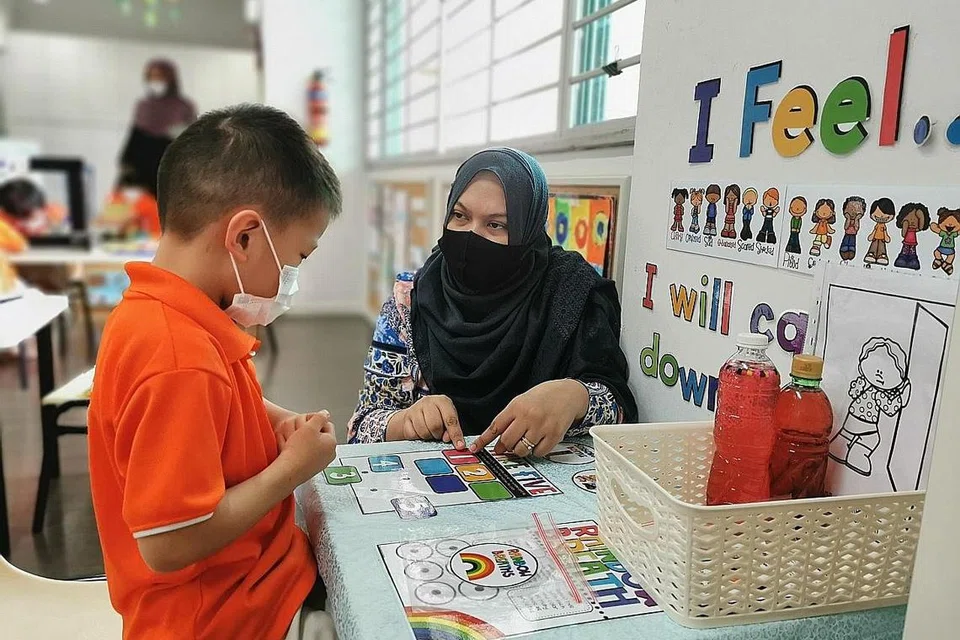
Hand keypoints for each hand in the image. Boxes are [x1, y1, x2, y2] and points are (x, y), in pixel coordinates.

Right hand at [277, 413, 336, 485]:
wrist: (288, 471)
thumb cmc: (298, 449)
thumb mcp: (309, 427)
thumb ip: (320, 417)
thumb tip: (325, 413)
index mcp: (332, 442)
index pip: (327, 425)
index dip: (315, 421)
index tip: (305, 423)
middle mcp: (330, 454)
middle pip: (321, 436)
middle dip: (311, 432)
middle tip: (300, 431)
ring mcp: (322, 463)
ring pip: (314, 445)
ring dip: (306, 441)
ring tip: (295, 441)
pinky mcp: (312, 470)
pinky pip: (309, 455)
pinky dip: (302, 451)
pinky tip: (293, 451)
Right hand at [387, 395, 464, 448]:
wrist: (415, 413)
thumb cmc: (436, 416)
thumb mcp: (447, 420)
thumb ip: (451, 430)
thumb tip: (448, 439)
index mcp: (443, 401)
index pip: (450, 419)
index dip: (455, 434)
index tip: (459, 446)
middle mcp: (429, 402)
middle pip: (435, 425)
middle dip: (437, 434)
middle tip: (438, 434)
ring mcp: (416, 409)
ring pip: (423, 431)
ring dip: (428, 436)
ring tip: (429, 432)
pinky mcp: (406, 417)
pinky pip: (413, 434)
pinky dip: (418, 437)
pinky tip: (420, 431)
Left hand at [469, 380, 587, 457]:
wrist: (568, 393)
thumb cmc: (542, 397)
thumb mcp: (521, 401)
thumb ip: (509, 419)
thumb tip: (497, 442)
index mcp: (517, 406)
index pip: (495, 426)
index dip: (483, 440)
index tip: (475, 448)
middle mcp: (528, 416)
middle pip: (507, 441)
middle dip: (504, 447)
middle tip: (506, 446)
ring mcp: (542, 427)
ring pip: (521, 450)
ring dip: (520, 450)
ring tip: (525, 440)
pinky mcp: (554, 435)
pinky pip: (538, 452)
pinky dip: (536, 451)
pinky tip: (538, 441)